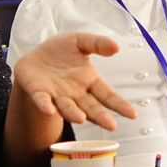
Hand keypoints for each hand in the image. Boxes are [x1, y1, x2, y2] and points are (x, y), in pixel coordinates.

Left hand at [12, 33, 136, 130]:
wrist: (34, 56)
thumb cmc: (60, 51)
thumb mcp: (80, 41)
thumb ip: (97, 43)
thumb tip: (116, 46)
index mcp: (88, 80)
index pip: (107, 94)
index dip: (119, 104)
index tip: (132, 114)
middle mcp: (75, 93)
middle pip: (90, 107)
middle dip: (100, 116)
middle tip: (111, 125)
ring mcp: (57, 95)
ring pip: (67, 107)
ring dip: (73, 113)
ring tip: (80, 118)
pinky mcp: (39, 93)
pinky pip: (42, 100)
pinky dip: (45, 106)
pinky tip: (49, 110)